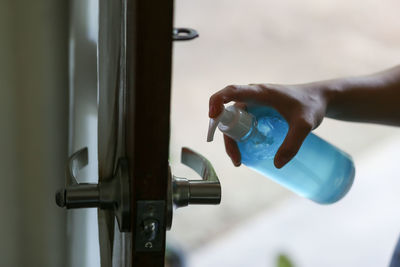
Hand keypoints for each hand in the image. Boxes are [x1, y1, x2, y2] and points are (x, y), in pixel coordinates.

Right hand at [209, 83, 328, 167]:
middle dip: (227, 137)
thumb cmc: (311, 106)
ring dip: (232, 140)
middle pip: (228, 114)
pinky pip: (241, 124)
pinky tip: (245, 153)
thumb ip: (293, 144)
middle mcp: (252, 97)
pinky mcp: (257, 112)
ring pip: (233, 122)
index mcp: (260, 93)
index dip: (218, 101)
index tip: (212, 116)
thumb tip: (277, 165)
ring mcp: (253, 105)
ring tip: (240, 160)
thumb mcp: (305, 125)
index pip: (232, 92)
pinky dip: (239, 138)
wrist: (318, 99)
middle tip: (237, 159)